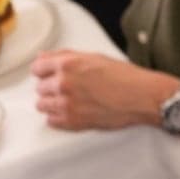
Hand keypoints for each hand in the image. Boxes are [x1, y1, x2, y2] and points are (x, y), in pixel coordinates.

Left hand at [31, 50, 160, 130]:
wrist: (142, 97)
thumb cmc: (124, 77)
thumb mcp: (94, 57)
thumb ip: (65, 56)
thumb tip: (44, 58)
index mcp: (68, 64)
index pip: (37, 68)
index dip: (45, 71)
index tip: (50, 74)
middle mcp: (64, 83)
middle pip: (40, 88)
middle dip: (51, 87)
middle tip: (69, 87)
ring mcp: (67, 104)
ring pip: (42, 105)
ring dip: (53, 102)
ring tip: (70, 100)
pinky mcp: (73, 122)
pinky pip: (51, 121)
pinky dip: (59, 117)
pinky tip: (72, 111)